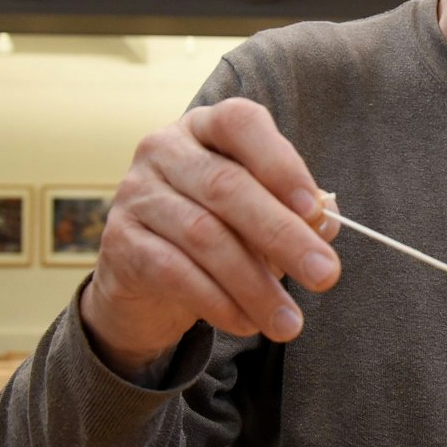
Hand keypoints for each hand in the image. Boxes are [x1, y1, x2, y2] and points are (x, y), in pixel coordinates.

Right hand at [80, 98, 341, 378]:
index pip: (240, 123)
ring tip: (289, 322)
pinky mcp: (120, 241)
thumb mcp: (259, 215)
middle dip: (283, 235)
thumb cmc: (218, 229)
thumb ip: (296, 212)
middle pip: (227, 187)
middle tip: (325, 276)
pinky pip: (174, 272)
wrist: (145, 275)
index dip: (281, 164)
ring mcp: (137, 193)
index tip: (316, 210)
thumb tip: (327, 221)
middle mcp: (165, 149)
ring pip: (204, 236)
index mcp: (206, 127)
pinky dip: (218, 302)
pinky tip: (247, 323)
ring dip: (255, 284)